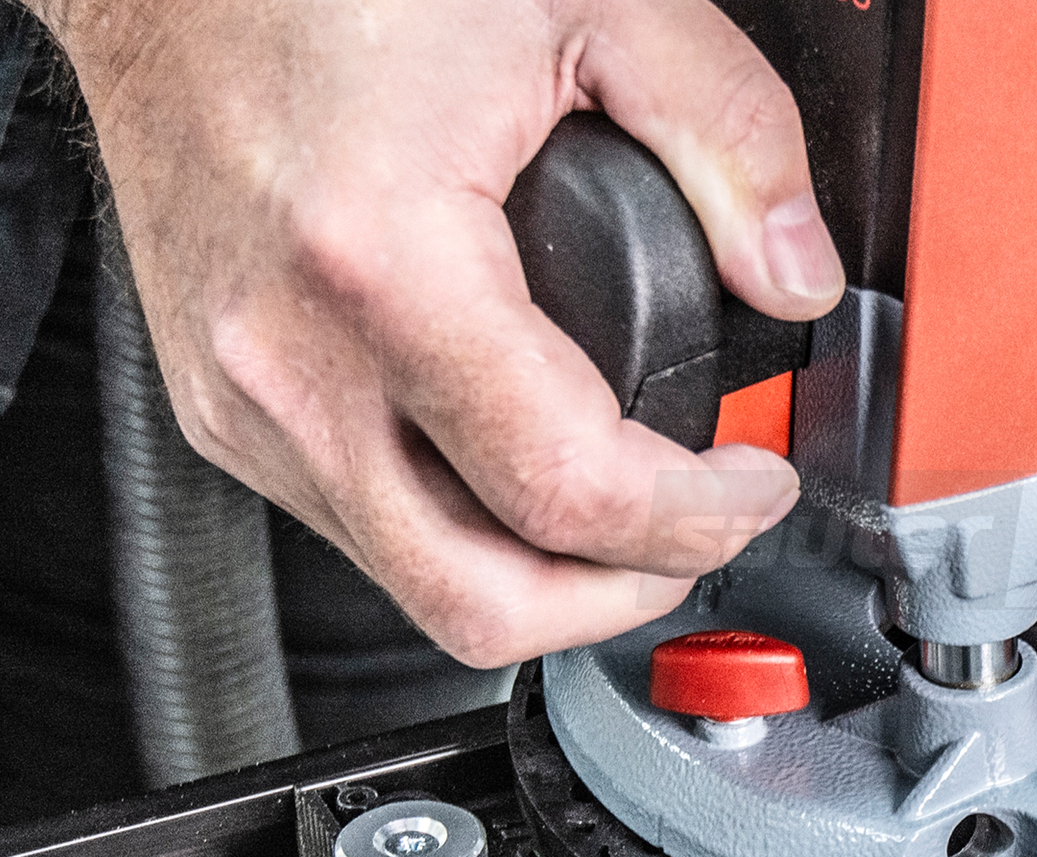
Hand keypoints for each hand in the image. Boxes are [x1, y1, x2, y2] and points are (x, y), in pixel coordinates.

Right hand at [35, 0, 844, 665]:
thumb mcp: (589, 5)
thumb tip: (796, 272)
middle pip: (479, 598)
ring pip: (415, 581)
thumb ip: (727, 134)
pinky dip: (462, 529)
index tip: (757, 487)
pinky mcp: (220, 404)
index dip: (696, 521)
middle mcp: (290, 362)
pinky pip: (360, 527)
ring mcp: (240, 399)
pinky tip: (524, 468)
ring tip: (632, 510)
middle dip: (622, 594)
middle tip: (704, 533)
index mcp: (382, 265)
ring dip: (544, 574)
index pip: (566, 491)